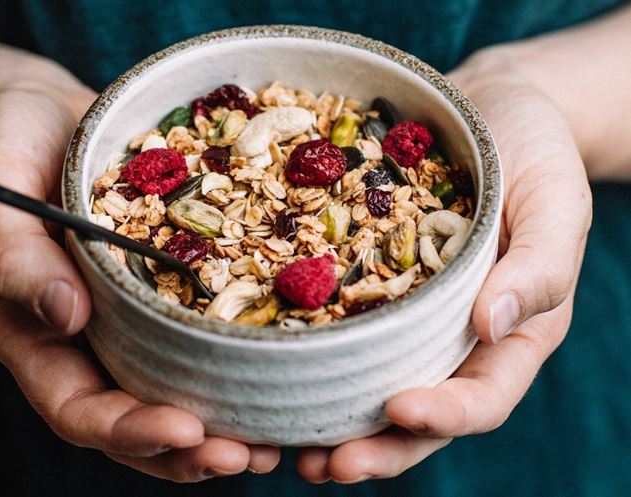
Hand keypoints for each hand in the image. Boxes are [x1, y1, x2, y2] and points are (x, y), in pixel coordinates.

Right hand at [0, 58, 278, 480]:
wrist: (40, 114)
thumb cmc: (3, 144)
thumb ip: (12, 252)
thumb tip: (65, 315)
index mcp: (33, 332)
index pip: (77, 406)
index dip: (129, 429)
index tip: (187, 429)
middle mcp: (84, 338)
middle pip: (134, 416)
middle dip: (189, 448)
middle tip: (248, 454)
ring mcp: (125, 315)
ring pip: (172, 388)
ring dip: (221, 422)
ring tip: (271, 439)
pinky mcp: (161, 285)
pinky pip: (197, 332)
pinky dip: (233, 359)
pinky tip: (276, 365)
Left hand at [297, 49, 591, 482]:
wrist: (487, 112)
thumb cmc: (536, 155)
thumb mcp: (556, 202)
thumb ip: (539, 266)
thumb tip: (494, 324)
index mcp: (507, 332)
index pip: (482, 395)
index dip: (445, 414)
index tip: (401, 410)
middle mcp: (450, 336)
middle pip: (415, 412)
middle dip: (374, 446)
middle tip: (327, 467)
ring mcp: (405, 314)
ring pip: (369, 382)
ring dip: (331, 419)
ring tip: (286, 444)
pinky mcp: (365, 283)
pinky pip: (336, 323)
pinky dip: (306, 353)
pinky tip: (266, 363)